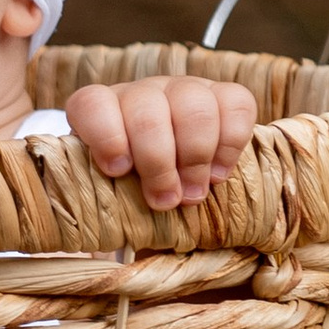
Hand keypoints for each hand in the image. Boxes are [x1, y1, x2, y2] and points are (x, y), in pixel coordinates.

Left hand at [64, 75, 257, 209]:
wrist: (173, 183)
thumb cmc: (133, 194)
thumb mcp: (108, 198)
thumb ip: (99, 205)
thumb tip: (93, 239)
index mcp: (100, 111)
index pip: (92, 105)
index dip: (105, 136)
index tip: (118, 171)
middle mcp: (141, 94)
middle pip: (147, 111)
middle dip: (158, 162)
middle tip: (166, 201)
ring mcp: (183, 89)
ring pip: (193, 105)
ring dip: (195, 157)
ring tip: (193, 195)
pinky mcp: (223, 95)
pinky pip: (236, 104)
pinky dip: (230, 145)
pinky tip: (217, 175)